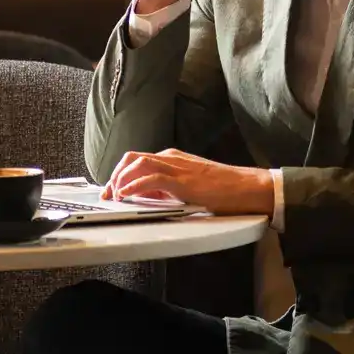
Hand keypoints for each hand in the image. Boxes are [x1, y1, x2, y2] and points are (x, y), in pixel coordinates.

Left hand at [104, 149, 275, 216]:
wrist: (246, 187)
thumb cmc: (224, 189)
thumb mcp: (189, 187)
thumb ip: (169, 188)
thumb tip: (149, 196)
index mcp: (172, 158)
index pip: (138, 160)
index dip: (120, 174)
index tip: (112, 189)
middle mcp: (170, 158)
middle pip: (132, 158)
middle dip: (115, 175)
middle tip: (107, 193)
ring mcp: (176, 166)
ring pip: (136, 164)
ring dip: (120, 180)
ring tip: (114, 196)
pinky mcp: (181, 180)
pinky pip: (149, 179)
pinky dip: (133, 186)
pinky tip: (126, 195)